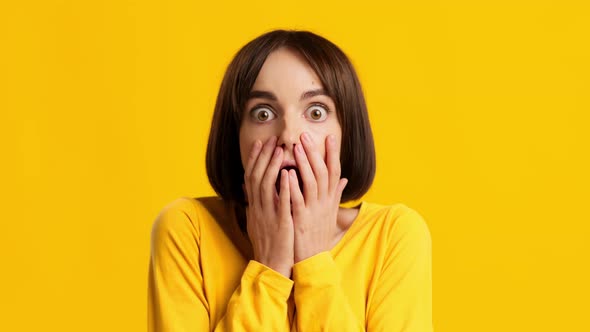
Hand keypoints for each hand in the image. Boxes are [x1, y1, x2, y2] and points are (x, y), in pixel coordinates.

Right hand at [243, 136, 293, 277]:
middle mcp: (258, 208)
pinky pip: (281, 203)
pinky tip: (289, 175)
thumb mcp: (258, 221)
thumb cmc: (268, 243)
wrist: (271, 266)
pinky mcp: (280, 224)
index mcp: (254, 206)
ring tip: (279, 150)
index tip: (259, 143)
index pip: (250, 177)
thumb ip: (256, 203)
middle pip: (256, 177)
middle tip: (271, 139)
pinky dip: (284, 188)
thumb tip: (250, 187)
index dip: (254, 159)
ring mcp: (268, 215)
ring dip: (272, 167)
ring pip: (266, 186)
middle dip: (263, 157)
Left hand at [290, 132, 347, 262]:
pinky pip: (297, 200)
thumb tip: (345, 179)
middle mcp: (324, 202)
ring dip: (304, 164)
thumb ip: (336, 194)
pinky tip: (287, 173)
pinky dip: (293, 186)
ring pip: (312, 182)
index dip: (333, 154)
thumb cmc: (319, 234)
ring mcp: (313, 211)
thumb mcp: (330, 213)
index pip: (335, 171)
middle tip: (306, 135)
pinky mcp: (301, 220)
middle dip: (315, 152)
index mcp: (330, 199)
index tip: (330, 137)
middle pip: (323, 172)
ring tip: (296, 147)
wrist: (313, 259)